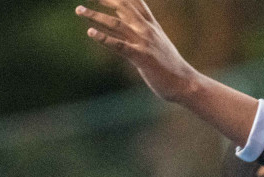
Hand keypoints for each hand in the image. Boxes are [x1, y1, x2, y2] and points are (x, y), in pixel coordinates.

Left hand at [76, 0, 200, 102]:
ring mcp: (144, 42)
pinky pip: (119, 45)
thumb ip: (140, 31)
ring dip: (96, 16)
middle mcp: (146, 29)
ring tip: (79, 10)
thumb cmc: (169, 66)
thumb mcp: (156, 43)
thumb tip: (124, 21)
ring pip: (116, 23)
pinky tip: (90, 33)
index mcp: (151, 25)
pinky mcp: (141, 57)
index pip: (133, 2)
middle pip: (123, 6)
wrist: (184, 82)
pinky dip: (103, 38)